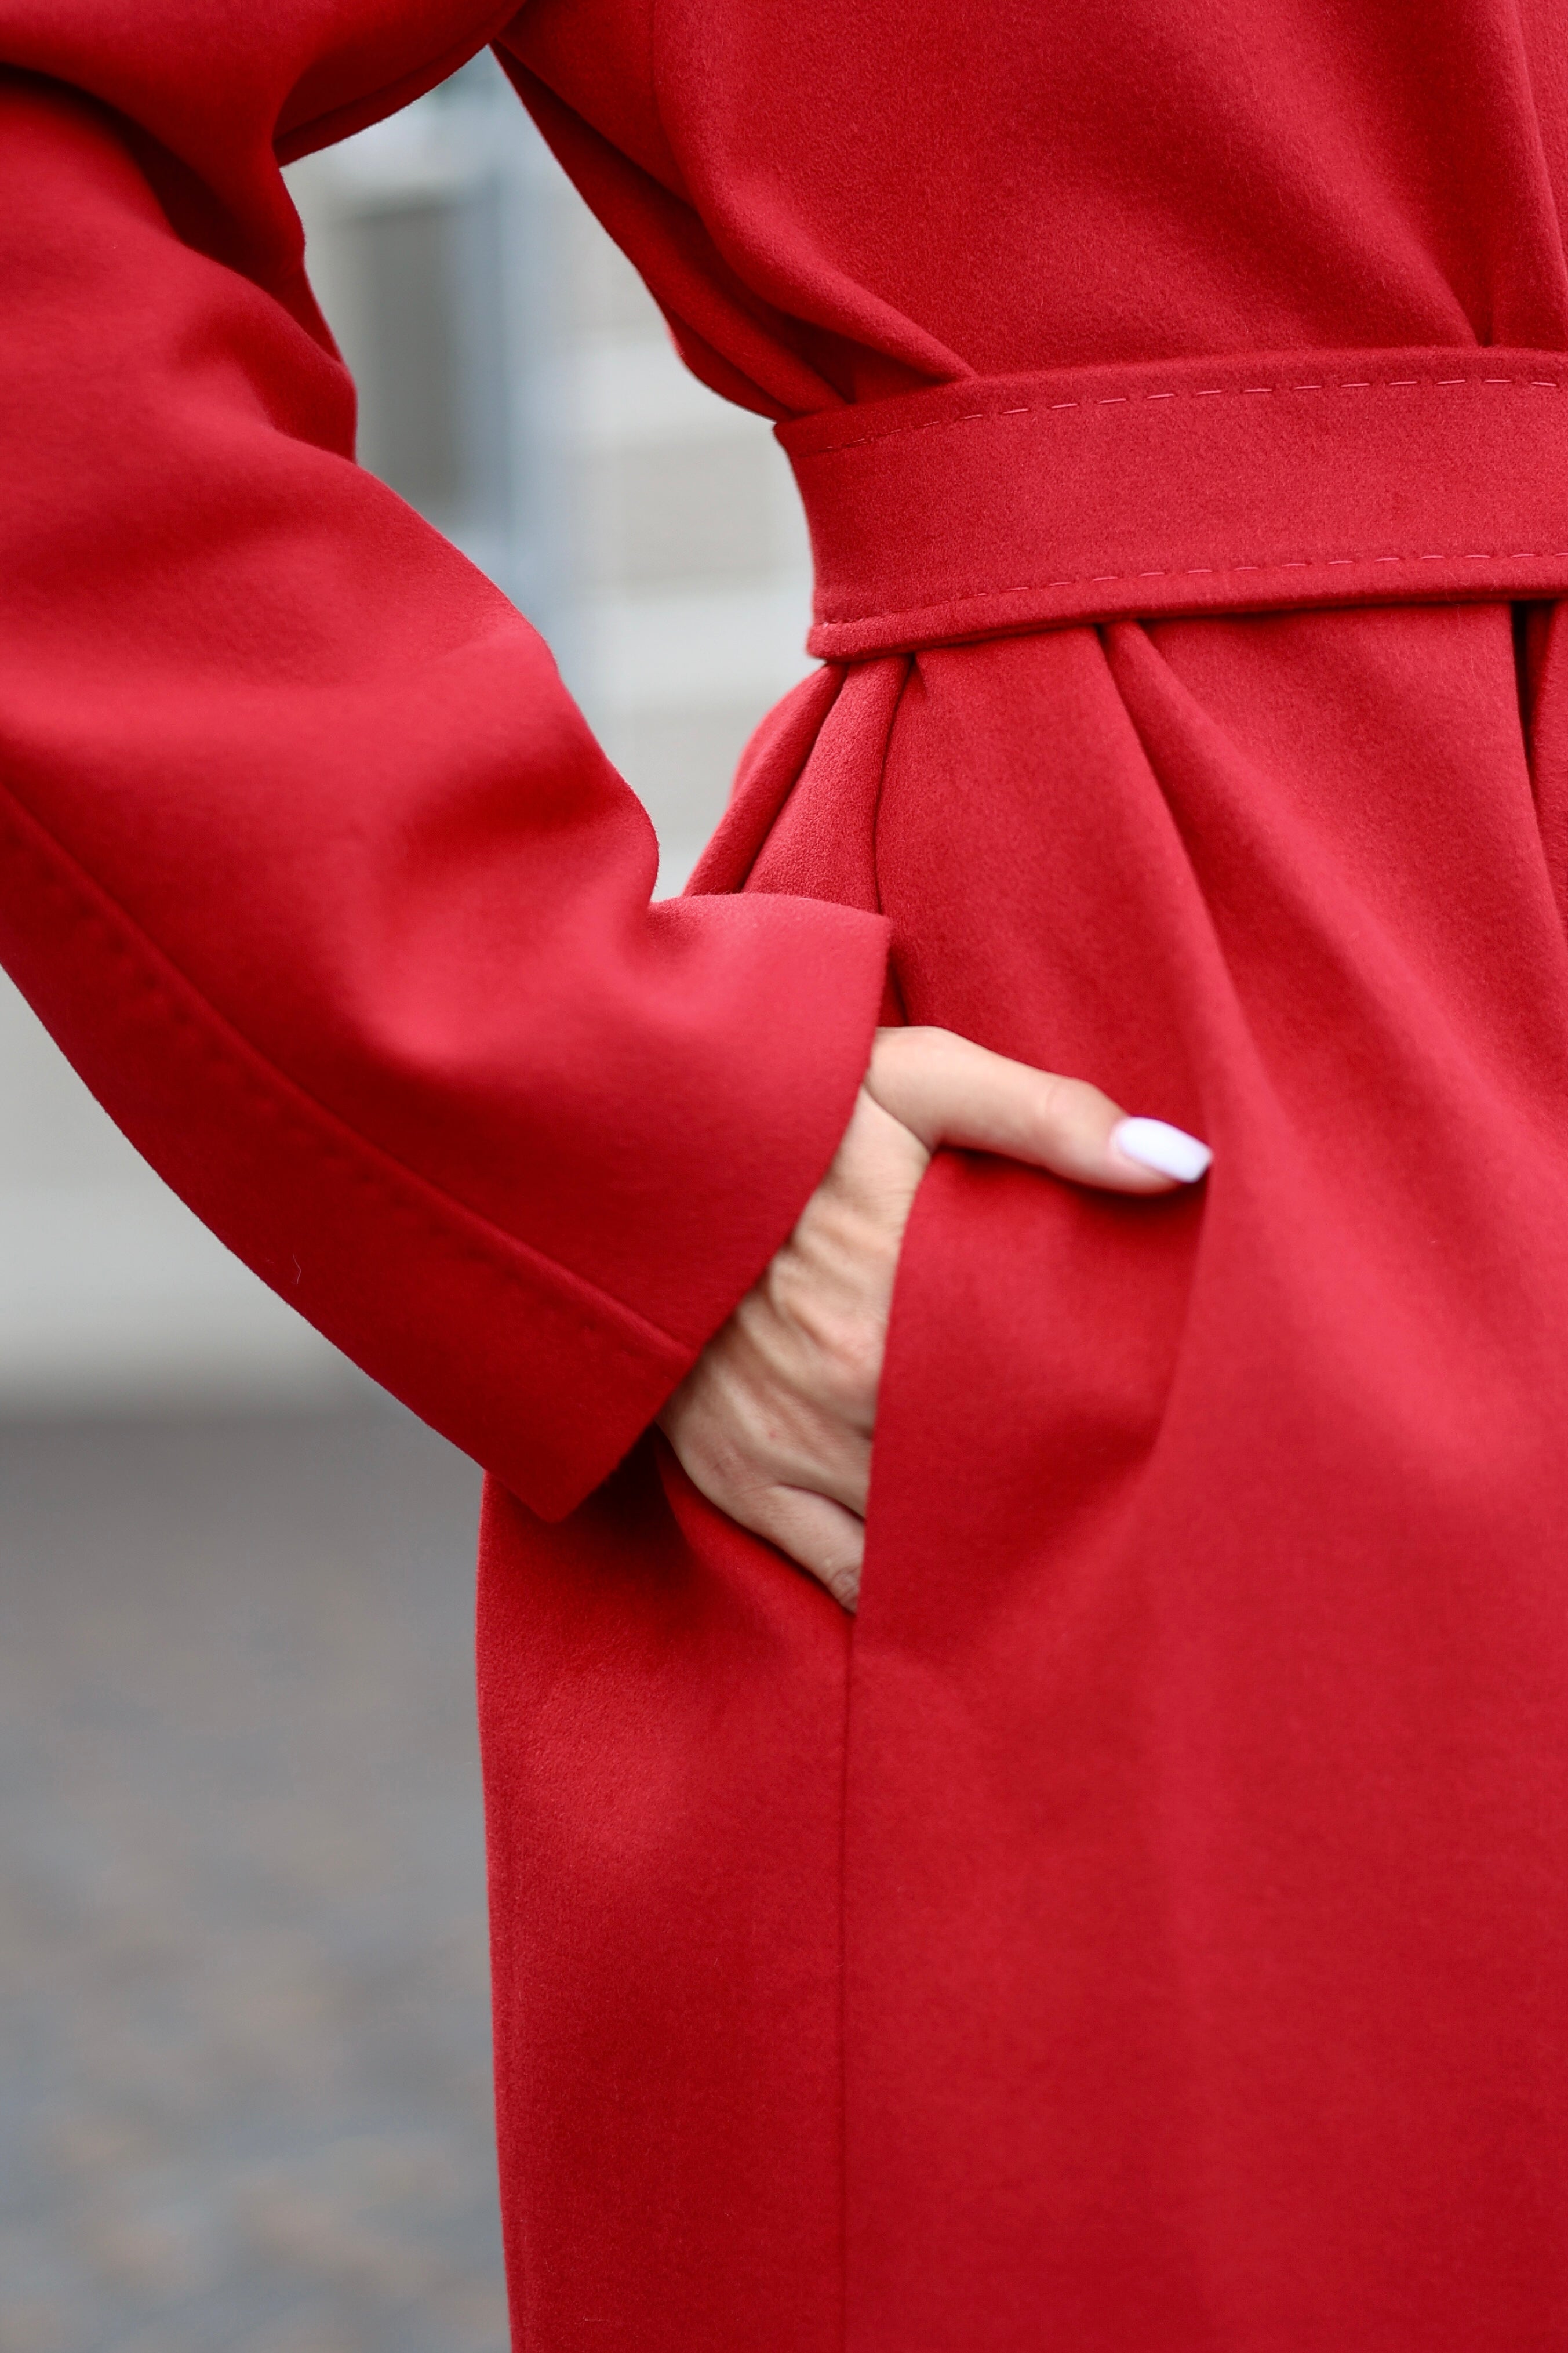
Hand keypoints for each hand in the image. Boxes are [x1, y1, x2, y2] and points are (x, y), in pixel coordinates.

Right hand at [657, 1026, 1209, 1610]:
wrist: (614, 1142)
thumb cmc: (781, 1104)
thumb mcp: (914, 1077)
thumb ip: (1046, 1118)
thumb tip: (1179, 1168)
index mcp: (904, 1307)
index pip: (1040, 1410)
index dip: (1099, 1438)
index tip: (1146, 1446)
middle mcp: (847, 1399)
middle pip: (986, 1487)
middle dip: (1048, 1502)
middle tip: (1115, 1516)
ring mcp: (784, 1447)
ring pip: (919, 1545)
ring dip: (976, 1552)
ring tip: (1043, 1558)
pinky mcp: (729, 1476)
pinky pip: (835, 1573)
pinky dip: (894, 1588)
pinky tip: (943, 1582)